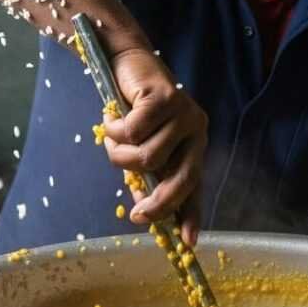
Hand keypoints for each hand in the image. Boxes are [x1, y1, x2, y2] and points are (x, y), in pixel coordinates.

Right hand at [101, 48, 207, 245]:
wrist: (128, 62)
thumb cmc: (134, 109)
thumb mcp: (142, 146)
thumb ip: (146, 174)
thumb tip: (142, 209)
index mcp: (193, 146)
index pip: (196, 186)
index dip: (192, 215)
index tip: (188, 244)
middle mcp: (196, 132)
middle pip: (181, 179)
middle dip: (158, 203)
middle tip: (137, 214)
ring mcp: (184, 115)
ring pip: (148, 157)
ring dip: (120, 154)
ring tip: (112, 138)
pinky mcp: (166, 98)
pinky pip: (134, 132)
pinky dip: (114, 131)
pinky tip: (111, 119)